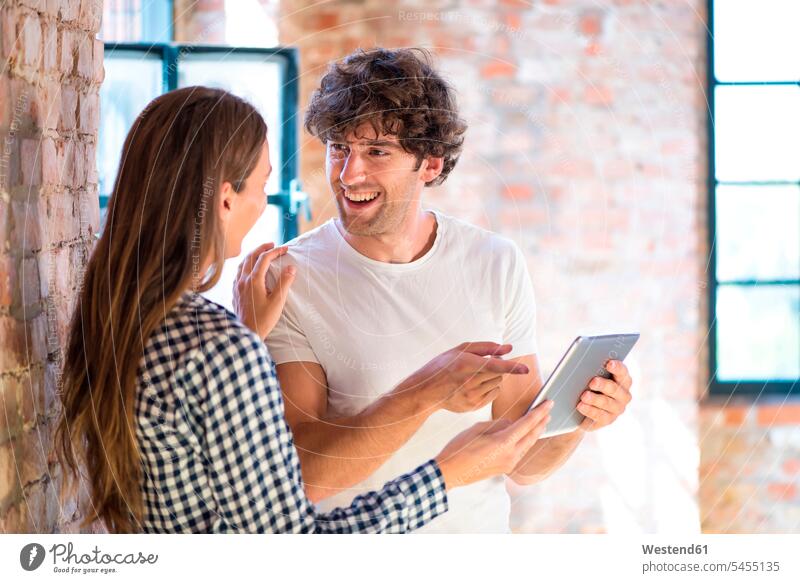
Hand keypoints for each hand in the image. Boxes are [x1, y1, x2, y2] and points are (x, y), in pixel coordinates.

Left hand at [233, 242, 295, 338]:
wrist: (248, 332)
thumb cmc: (264, 319)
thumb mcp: (278, 301)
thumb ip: (284, 282)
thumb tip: (291, 268)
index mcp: (254, 280)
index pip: (264, 259)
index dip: (275, 251)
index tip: (285, 249)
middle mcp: (243, 280)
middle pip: (251, 256)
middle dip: (262, 248)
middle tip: (272, 244)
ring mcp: (237, 285)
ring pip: (242, 263)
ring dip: (253, 255)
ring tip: (262, 253)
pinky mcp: (235, 291)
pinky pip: (238, 271)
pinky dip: (246, 264)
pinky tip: (250, 268)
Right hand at [397, 342, 529, 412]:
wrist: (426, 391)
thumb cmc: (442, 367)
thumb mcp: (460, 350)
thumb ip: (486, 348)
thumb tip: (508, 348)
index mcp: (467, 364)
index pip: (495, 366)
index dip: (512, 367)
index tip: (526, 369)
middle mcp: (470, 381)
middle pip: (499, 375)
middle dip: (496, 369)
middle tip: (481, 366)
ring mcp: (472, 396)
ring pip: (497, 385)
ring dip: (492, 379)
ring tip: (474, 377)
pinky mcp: (474, 406)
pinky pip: (492, 395)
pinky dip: (488, 389)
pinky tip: (473, 387)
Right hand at [435, 400, 552, 488]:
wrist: (450, 472)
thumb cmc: (459, 448)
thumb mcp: (477, 429)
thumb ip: (498, 424)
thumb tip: (510, 424)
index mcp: (503, 442)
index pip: (527, 424)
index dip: (539, 412)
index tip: (548, 403)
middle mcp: (510, 455)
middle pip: (532, 435)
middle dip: (541, 422)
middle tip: (548, 410)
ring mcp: (508, 464)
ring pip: (527, 445)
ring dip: (535, 432)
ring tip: (541, 422)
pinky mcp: (504, 468)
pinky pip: (520, 452)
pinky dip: (526, 441)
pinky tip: (526, 436)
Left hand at [577, 359, 632, 430]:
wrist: (583, 409)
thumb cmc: (590, 387)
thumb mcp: (592, 377)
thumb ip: (594, 370)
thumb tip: (586, 364)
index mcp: (622, 380)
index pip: (622, 372)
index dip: (617, 368)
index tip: (609, 363)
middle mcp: (623, 395)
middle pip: (614, 388)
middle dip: (603, 385)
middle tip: (592, 382)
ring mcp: (617, 408)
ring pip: (606, 403)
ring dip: (595, 399)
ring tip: (584, 396)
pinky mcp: (608, 419)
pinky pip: (599, 415)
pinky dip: (589, 410)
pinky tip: (581, 406)